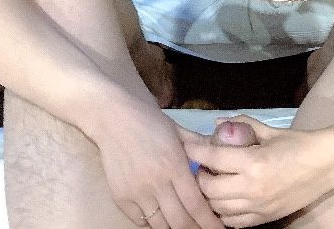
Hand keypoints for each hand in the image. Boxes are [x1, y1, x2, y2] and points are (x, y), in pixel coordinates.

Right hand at [91, 97, 224, 228]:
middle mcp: (156, 183)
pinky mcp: (121, 198)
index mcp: (174, 164)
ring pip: (160, 225)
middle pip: (179, 221)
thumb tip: (218, 159)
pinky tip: (162, 219)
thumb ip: (199, 147)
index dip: (209, 222)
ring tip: (185, 226)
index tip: (219, 228)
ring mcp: (136, 193)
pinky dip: (153, 223)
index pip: (196, 204)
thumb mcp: (178, 130)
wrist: (113, 116)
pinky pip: (140, 221)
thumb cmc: (150, 120)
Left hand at [182, 116, 333, 227]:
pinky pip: (232, 222)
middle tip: (202, 166)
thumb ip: (242, 127)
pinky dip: (223, 212)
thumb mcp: (269, 131)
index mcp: (253, 162)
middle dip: (200, 176)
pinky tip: (225, 200)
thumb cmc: (298, 143)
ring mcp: (257, 207)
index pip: (213, 158)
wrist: (325, 165)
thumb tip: (217, 124)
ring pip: (217, 208)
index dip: (196, 151)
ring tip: (212, 182)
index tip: (186, 146)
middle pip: (209, 188)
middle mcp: (252, 188)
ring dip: (209, 196)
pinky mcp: (263, 219)